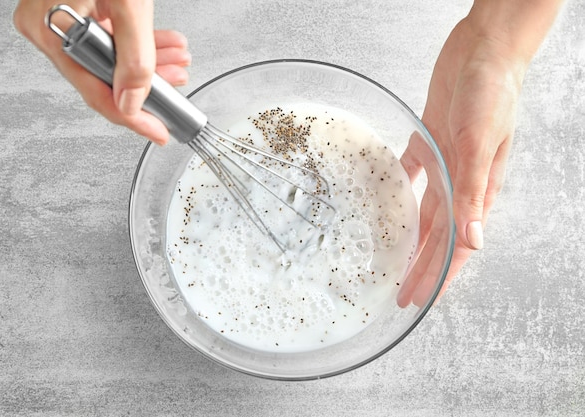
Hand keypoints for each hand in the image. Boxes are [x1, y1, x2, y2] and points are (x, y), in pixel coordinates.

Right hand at [14, 0, 190, 144]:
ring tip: (180, 59)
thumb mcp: (126, 2)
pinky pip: (111, 36)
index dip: (132, 117)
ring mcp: (61, 17)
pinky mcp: (78, 6)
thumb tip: (132, 101)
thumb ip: (134, 56)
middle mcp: (49, 28)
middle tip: (179, 85)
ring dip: (151, 62)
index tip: (158, 132)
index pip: (94, 91)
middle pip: (105, 76)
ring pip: (112, 57)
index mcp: (48, 30)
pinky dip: (140, 42)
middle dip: (150, 83)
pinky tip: (166, 43)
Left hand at [398, 16, 527, 306]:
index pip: (456, 247)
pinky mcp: (429, 139)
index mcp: (477, 189)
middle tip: (400, 295)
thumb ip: (475, 191)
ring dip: (413, 239)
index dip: (438, 276)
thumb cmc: (492, 91)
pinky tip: (389, 200)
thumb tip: (474, 242)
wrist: (486, 49)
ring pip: (427, 212)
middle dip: (421, 269)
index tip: (418, 301)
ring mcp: (446, 162)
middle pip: (438, 238)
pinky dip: (402, 187)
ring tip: (396, 261)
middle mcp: (461, 182)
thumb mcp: (482, 142)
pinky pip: (412, 171)